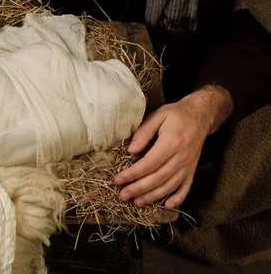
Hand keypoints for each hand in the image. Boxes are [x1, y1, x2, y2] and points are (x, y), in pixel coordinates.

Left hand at [114, 85, 233, 208]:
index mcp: (171, 143)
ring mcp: (188, 165)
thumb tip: (131, 150)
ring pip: (169, 186)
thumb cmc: (176, 114)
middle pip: (158, 178)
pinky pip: (186, 187)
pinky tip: (167, 206)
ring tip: (137, 202)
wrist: (201, 115)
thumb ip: (143, 132)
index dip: (132, 174)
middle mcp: (181, 157)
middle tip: (123, 195)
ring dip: (153, 196)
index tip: (118, 180)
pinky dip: (178, 198)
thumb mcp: (158, 116)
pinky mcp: (192, 169)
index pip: (148, 164)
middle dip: (138, 189)